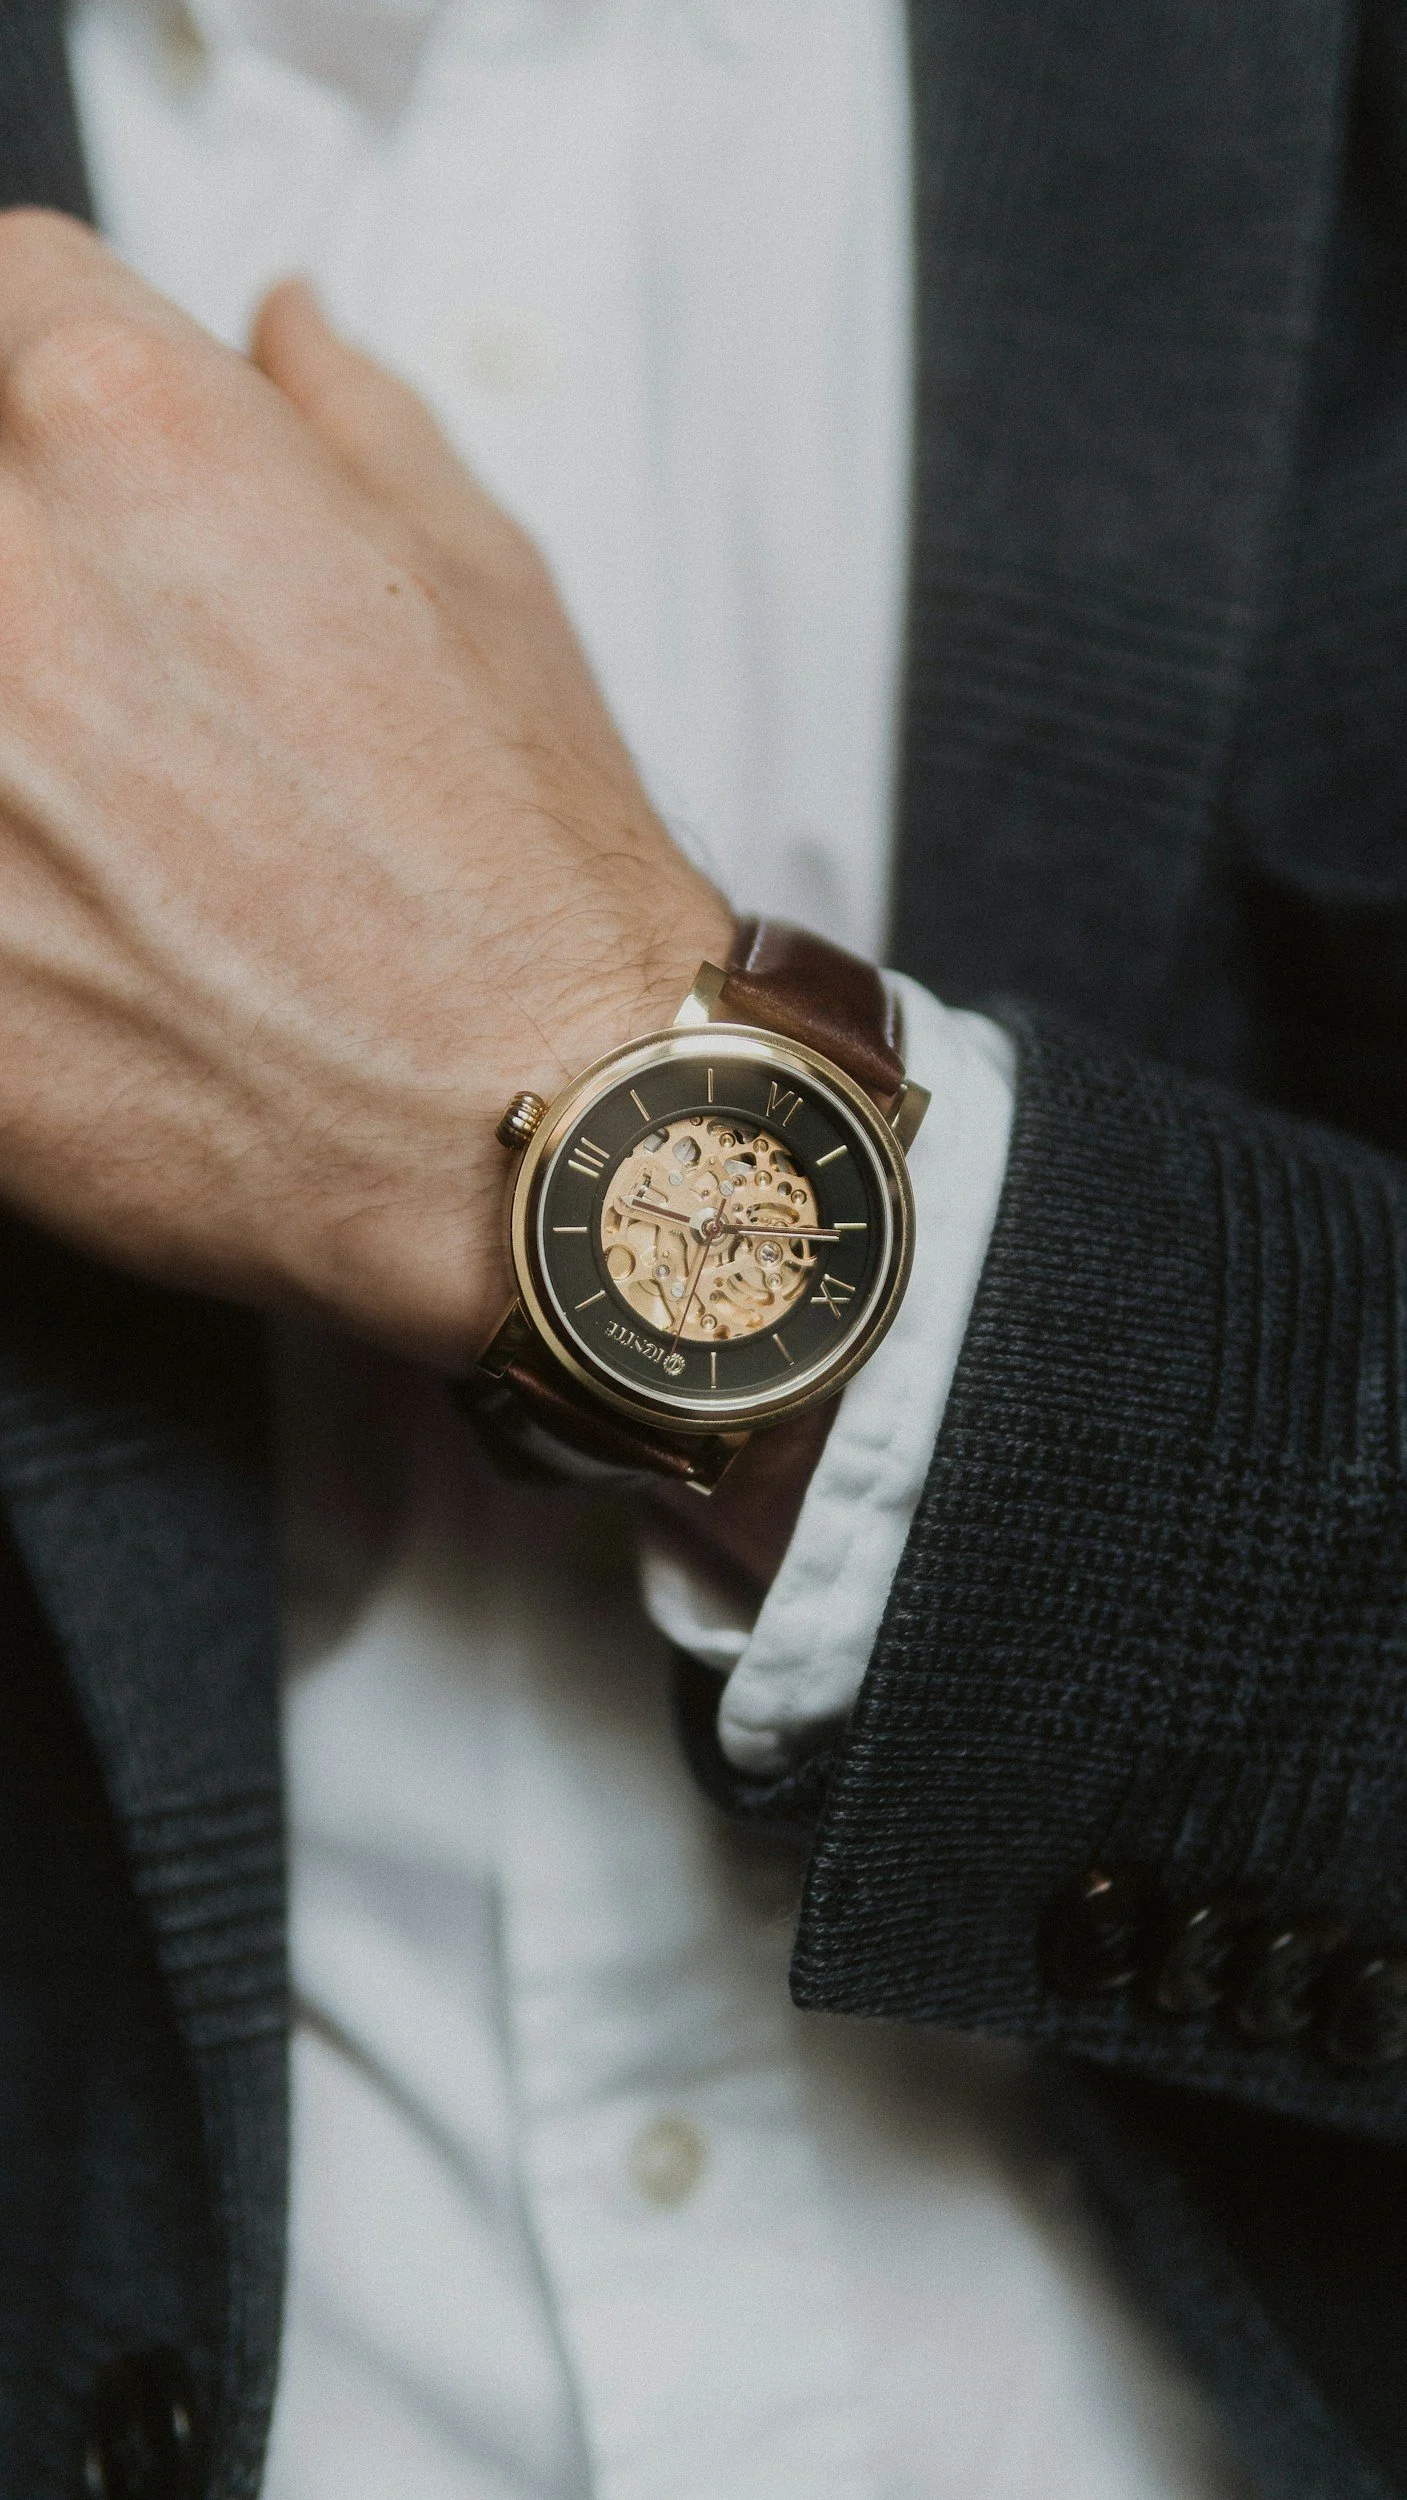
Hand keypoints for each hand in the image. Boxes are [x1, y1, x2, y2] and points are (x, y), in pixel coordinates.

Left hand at [0, 213, 731, 1361]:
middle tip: (120, 691)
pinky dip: (0, 887)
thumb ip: (353, 418)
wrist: (532, 1141)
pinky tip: (79, 927)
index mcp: (131, 437)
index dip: (64, 388)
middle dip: (35, 574)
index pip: (3, 297)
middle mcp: (0, 585)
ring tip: (110, 829)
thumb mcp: (487, 586)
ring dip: (11, 750)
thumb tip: (285, 336)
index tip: (96, 480)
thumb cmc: (525, 896)